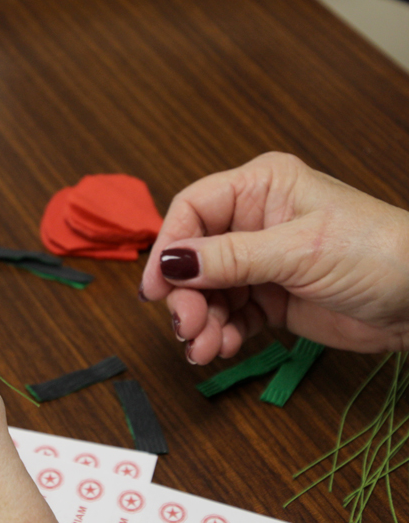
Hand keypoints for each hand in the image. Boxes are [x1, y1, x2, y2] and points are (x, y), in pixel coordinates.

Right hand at [140, 152, 408, 363]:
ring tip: (205, 348)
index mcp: (260, 188)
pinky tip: (226, 347)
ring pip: (207, 291)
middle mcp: (253, 221)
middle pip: (193, 256)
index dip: (168, 247)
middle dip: (186, 295)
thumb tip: (171, 262)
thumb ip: (231, 258)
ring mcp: (260, 261)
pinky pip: (230, 315)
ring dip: (202, 321)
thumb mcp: (299, 250)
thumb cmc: (380, 252)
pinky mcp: (270, 297)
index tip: (156, 288)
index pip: (193, 210)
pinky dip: (223, 333)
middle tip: (187, 327)